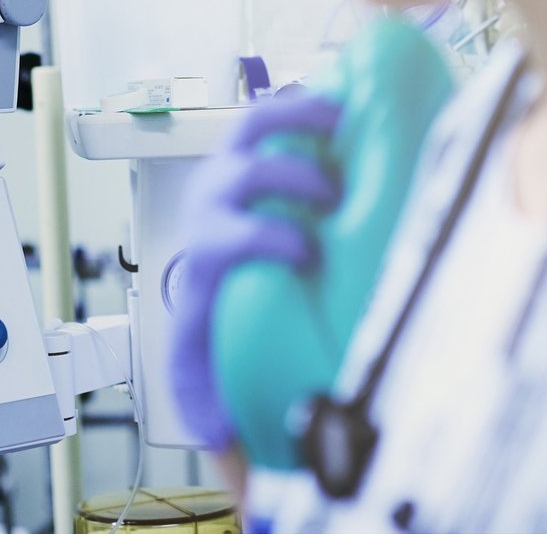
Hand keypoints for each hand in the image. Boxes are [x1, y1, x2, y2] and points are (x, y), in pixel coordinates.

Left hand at [169, 94, 342, 449]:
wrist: (208, 301)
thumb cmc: (222, 340)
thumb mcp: (213, 383)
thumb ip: (216, 412)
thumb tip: (227, 442)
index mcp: (202, 273)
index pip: (218, 244)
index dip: (259, 238)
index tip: (306, 252)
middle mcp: (208, 219)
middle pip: (233, 177)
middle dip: (283, 179)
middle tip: (332, 195)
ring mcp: (226, 183)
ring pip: (247, 132)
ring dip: (290, 122)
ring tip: (342, 121)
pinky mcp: (247, 159)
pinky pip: (267, 118)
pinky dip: (301, 106)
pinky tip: (345, 104)